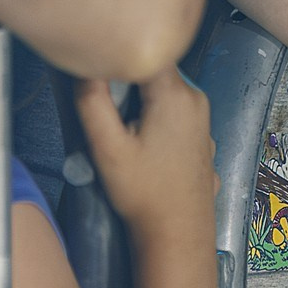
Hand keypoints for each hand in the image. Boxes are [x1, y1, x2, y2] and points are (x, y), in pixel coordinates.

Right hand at [73, 68, 216, 237]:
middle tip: (106, 107)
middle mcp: (195, 97)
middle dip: (127, 82)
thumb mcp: (108, 148)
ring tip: (124, 129)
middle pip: (154, 70)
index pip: (144, 53)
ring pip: (164, 90)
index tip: (99, 71)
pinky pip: (174, 110)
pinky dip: (156, 116)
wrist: (179, 235)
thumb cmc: (143, 192)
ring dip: (140, 101)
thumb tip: (84, 66)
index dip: (119, 56)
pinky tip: (144, 145)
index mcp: (175, 93)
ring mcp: (202, 117)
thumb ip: (92, 103)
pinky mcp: (202, 134)